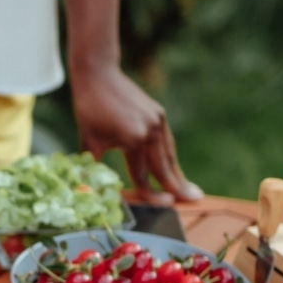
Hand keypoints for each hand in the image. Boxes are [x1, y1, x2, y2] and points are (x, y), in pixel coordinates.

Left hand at [69, 62, 202, 204]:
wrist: (99, 75)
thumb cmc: (89, 110)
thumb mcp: (88, 142)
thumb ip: (93, 169)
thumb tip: (91, 193)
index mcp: (133, 140)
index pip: (143, 175)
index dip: (152, 195)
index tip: (166, 206)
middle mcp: (150, 131)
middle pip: (164, 166)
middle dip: (178, 187)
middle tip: (194, 201)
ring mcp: (157, 121)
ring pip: (169, 154)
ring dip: (178, 173)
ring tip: (188, 190)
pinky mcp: (159, 114)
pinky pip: (166, 141)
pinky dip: (170, 156)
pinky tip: (174, 168)